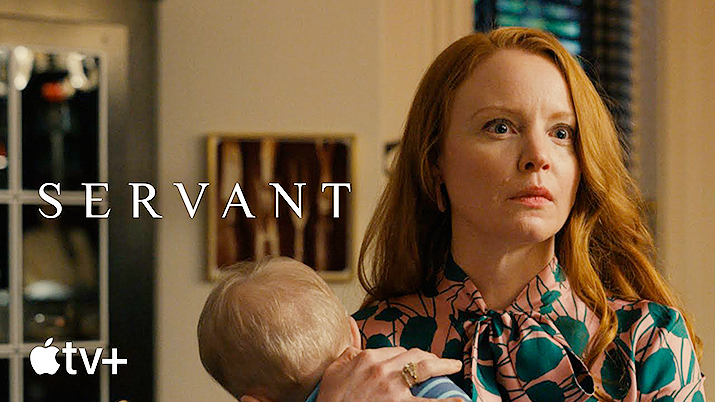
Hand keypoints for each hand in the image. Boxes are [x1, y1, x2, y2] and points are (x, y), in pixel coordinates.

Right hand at [315, 346, 463, 401]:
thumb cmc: (331, 399)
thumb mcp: (334, 369)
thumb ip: (348, 345)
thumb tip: (350, 321)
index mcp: (367, 356)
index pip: (395, 350)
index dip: (405, 356)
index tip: (409, 362)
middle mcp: (382, 367)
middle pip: (413, 354)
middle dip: (427, 356)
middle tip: (438, 362)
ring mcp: (392, 387)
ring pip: (424, 367)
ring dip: (443, 365)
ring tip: (454, 367)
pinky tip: (460, 401)